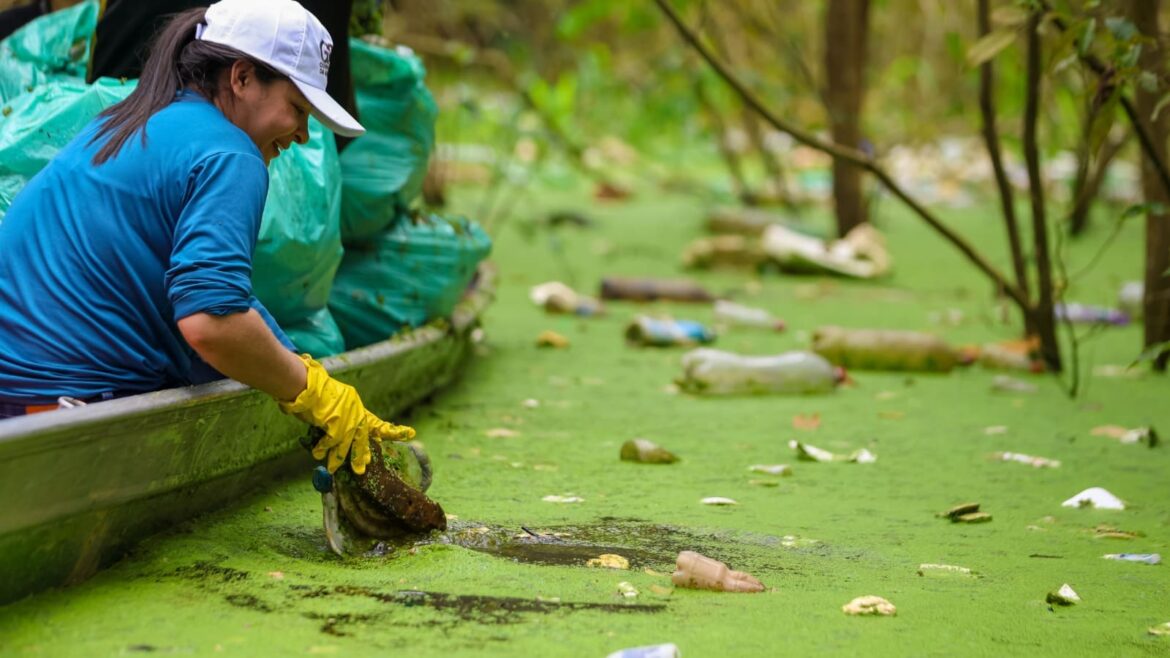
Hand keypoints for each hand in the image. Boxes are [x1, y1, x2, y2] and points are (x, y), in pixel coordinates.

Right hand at [279, 355, 414, 473]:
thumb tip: (346, 439)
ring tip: (333, 469)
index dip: (392, 431)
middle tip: (362, 469)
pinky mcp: (335, 424)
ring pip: (346, 445)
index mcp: (357, 406)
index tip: (410, 433)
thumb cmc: (316, 394)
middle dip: (361, 456)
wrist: (306, 385)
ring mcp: (347, 419)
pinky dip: (322, 449)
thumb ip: (344, 419)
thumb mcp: (337, 404)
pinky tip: (318, 453)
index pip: (376, 423)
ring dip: (338, 459)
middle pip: (362, 439)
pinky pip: (330, 443)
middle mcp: (356, 412)